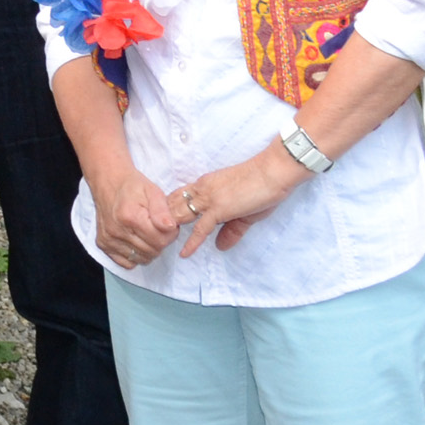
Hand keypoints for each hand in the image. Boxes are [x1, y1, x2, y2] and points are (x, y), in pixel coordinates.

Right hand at [85, 166, 179, 269]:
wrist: (107, 181)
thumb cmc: (132, 185)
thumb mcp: (153, 191)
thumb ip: (163, 210)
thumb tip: (171, 227)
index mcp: (130, 217)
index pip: (160, 241)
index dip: (170, 234)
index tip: (167, 224)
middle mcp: (117, 231)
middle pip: (152, 251)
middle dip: (160, 241)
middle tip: (157, 227)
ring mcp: (108, 239)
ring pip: (141, 259)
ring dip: (149, 249)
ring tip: (146, 232)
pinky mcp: (103, 245)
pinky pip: (126, 263)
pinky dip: (135, 255)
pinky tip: (135, 241)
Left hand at [169, 143, 311, 256]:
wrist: (273, 172)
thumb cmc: (261, 186)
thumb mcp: (244, 212)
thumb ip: (231, 230)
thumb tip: (220, 247)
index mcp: (204, 185)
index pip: (178, 197)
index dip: (166, 210)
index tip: (158, 222)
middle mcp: (201, 190)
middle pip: (172, 206)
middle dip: (160, 220)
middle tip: (151, 236)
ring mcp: (208, 199)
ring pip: (181, 215)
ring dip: (169, 230)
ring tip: (160, 245)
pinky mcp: (219, 209)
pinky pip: (201, 228)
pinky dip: (192, 242)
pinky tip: (184, 253)